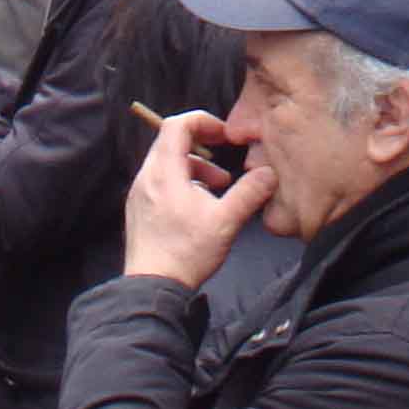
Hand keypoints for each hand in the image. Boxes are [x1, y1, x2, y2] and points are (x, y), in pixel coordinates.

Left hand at [122, 109, 273, 288]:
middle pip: (171, 142)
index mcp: (164, 172)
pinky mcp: (139, 210)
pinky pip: (161, 182)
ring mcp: (140, 194)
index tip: (225, 135)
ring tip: (218, 188)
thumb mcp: (226, 221)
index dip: (203, 121)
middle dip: (202, 147)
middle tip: (225, 166)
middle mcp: (147, 177)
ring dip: (195, 167)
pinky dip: (182, 182)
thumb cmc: (187, 252)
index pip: (177, 124)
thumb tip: (268, 173)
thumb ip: (249, 193)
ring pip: (166, 163)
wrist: (152, 288)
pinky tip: (199, 207)